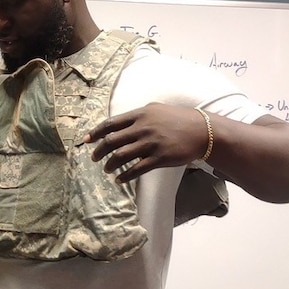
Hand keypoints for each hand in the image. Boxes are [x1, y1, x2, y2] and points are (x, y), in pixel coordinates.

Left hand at [86, 102, 209, 182]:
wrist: (202, 131)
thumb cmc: (179, 119)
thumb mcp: (156, 109)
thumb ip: (138, 115)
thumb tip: (120, 123)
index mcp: (140, 115)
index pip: (111, 124)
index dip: (95, 133)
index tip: (86, 140)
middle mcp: (143, 128)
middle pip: (112, 141)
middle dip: (98, 151)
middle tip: (94, 158)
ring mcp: (151, 143)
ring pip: (121, 156)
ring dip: (109, 165)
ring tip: (106, 170)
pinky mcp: (159, 158)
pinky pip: (136, 169)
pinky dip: (124, 176)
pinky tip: (120, 179)